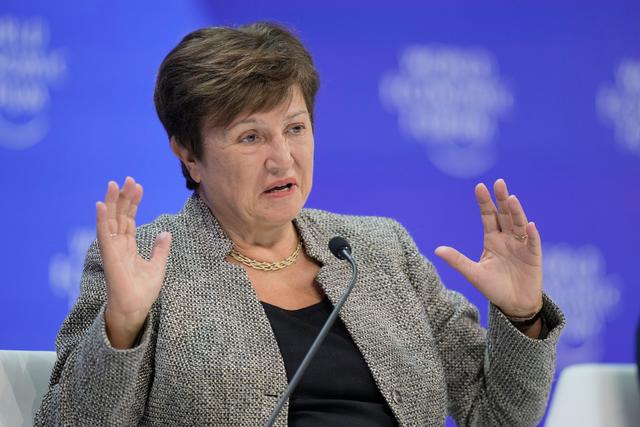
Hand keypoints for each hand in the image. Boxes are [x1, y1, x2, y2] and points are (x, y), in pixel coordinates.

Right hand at [96, 177, 171, 347]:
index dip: (133, 203)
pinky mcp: (109, 255)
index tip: (138, 186)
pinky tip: (101, 205)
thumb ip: (160, 249)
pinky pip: (103, 234)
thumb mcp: (158, 265)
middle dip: (124, 197)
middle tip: (129, 179)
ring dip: (112, 202)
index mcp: (128, 246)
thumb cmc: (143, 290)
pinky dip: (102, 219)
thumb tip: (166, 233)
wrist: (136, 308)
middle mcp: (118, 245)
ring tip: (114, 184)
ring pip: (110, 220)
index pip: (129, 219)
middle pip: (119, 216)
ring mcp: (112, 249)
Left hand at [434, 179, 541, 317]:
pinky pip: (533, 243)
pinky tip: (530, 225)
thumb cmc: (494, 288)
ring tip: (511, 198)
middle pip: (504, 215)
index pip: (488, 216)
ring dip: (516, 212)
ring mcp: (522, 246)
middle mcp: (507, 239)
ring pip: (519, 224)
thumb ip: (457, 261)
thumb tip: (437, 249)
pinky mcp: (534, 257)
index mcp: (492, 240)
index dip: (484, 202)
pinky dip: (532, 234)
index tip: (480, 186)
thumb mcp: (473, 274)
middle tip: (499, 183)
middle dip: (501, 199)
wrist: (514, 305)